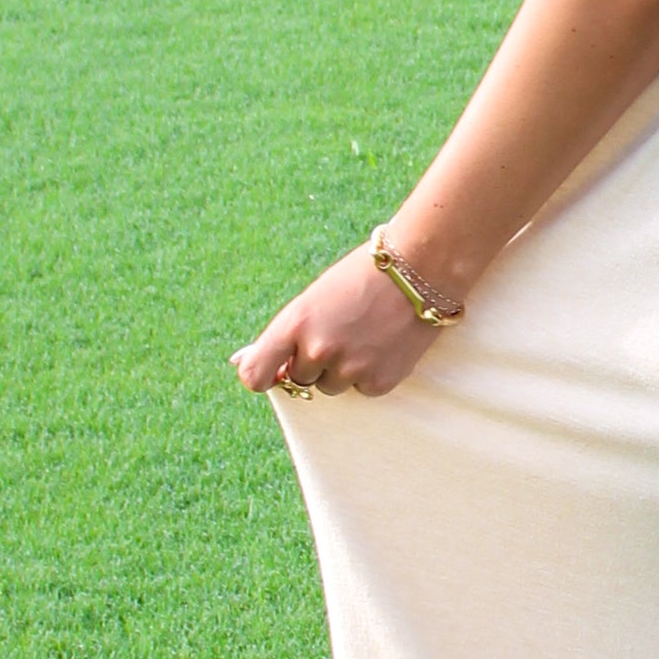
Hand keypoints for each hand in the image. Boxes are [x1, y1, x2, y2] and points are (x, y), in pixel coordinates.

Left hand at [232, 249, 445, 405]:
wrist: (421, 269)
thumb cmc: (362, 277)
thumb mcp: (313, 300)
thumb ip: (281, 335)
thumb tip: (237, 362)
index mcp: (294, 324)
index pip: (255, 375)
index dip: (263, 376)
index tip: (274, 371)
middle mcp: (318, 350)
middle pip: (300, 379)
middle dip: (314, 362)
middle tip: (341, 331)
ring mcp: (350, 369)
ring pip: (331, 386)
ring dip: (343, 370)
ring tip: (366, 335)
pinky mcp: (379, 382)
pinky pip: (363, 390)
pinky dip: (371, 373)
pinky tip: (385, 344)